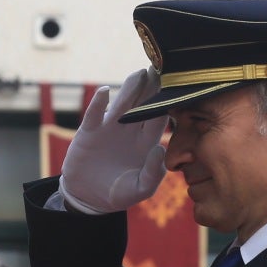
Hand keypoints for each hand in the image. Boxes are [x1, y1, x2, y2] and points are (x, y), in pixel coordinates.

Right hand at [58, 68, 169, 214]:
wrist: (89, 197)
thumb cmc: (119, 194)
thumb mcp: (140, 189)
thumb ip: (153, 173)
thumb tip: (159, 149)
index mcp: (147, 141)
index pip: (160, 117)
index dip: (168, 102)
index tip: (178, 87)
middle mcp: (131, 129)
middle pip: (143, 103)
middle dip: (152, 87)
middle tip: (162, 68)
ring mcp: (110, 127)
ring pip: (122, 103)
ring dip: (131, 88)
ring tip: (140, 73)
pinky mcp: (90, 131)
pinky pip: (95, 114)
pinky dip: (99, 103)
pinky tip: (104, 92)